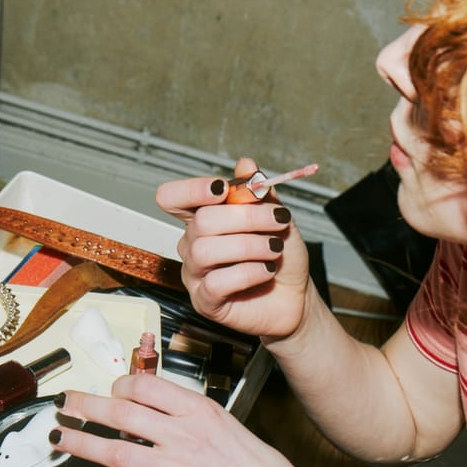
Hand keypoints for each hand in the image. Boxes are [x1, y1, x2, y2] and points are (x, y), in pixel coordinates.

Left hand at [49, 376, 312, 466]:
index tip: (109, 393)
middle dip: (86, 407)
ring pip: (117, 451)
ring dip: (84, 444)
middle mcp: (183, 434)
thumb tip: (149, 411)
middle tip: (65, 404)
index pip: (146, 387)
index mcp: (197, 410)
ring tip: (62, 440)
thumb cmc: (252, 466)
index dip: (119, 388)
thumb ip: (186, 415)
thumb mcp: (222, 424)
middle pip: (122, 413)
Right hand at [155, 158, 313, 338]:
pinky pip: (216, 283)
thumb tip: (246, 165)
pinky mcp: (205, 302)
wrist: (295, 295)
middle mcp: (192, 245)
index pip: (172, 197)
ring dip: (249, 246)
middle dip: (246, 217)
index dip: (192, 189)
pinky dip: (248, 273)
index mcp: (202, 219)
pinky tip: (266, 271)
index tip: (225, 189)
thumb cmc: (280, 256)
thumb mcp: (275, 217)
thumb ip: (258, 193)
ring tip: (274, 249)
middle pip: (201, 221)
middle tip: (279, 221)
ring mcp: (195, 275)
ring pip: (205, 251)